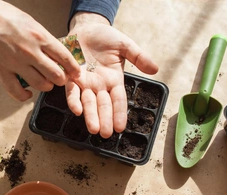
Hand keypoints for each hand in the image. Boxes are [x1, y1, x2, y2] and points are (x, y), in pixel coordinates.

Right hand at [0, 0, 79, 100]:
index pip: (65, 57)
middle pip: (56, 75)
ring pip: (41, 85)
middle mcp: (30, 52)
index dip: (73, 68)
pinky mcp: (1, 71)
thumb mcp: (28, 21)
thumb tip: (54, 51)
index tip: (76, 73)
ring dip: (46, 86)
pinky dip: (25, 96)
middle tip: (60, 78)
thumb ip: (42, 38)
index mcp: (39, 36)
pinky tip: (28, 93)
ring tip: (45, 83)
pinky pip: (17, 92)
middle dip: (61, 79)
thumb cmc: (0, 14)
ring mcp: (15, 63)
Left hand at [67, 12, 157, 137]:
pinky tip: (76, 109)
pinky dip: (73, 100)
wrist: (87, 27)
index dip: (119, 114)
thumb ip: (139, 57)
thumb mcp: (125, 45)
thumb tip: (155, 69)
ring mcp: (85, 82)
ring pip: (88, 102)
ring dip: (90, 115)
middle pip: (103, 105)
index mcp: (114, 80)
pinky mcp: (71, 76)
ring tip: (93, 128)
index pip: (118, 100)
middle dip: (104, 120)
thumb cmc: (106, 37)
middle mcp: (99, 85)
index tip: (120, 128)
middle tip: (105, 134)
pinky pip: (72, 90)